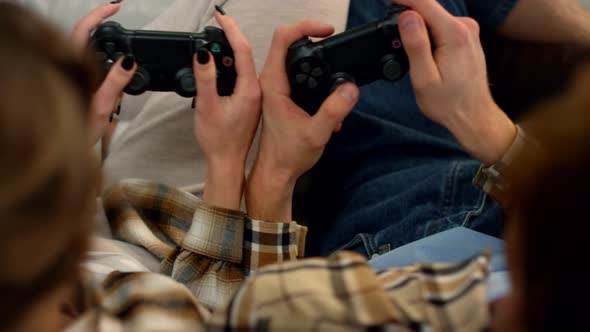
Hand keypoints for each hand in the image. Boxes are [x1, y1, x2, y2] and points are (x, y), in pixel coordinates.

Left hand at [71, 2, 136, 145]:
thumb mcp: (103, 105)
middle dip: (105, 30)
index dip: (99, 16)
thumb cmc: (78, 130)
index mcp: (72, 66)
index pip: (83, 30)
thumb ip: (116, 81)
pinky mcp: (77, 82)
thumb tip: (128, 61)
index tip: (116, 8)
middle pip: (86, 37)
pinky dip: (104, 62)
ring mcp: (72, 73)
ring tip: (122, 53)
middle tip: (120, 22)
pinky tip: (114, 75)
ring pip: (89, 52)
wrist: (68, 148)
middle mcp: (69, 67)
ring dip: (105, 49)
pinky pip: (90, 65)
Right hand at [192, 13, 261, 209]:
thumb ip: (205, 78)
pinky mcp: (249, 102)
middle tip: (217, 23)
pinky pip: (241, 76)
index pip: (242, 50)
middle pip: (245, 54)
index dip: (231, 30)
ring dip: (232, 49)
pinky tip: (222, 63)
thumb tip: (202, 53)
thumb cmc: (218, 140)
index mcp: (250, 89)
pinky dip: (232, 64)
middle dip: (231, 35)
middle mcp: (256, 90)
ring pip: (244, 65)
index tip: (220, 16)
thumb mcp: (206, 106)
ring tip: (218, 36)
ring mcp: (253, 97)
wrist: (227, 162)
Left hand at [247, 21, 359, 222]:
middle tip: (335, 44)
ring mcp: (277, 88)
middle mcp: (272, 82)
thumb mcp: (316, 133)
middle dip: (316, 42)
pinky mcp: (284, 96)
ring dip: (319, 63)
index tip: (326, 31)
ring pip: (298, 61)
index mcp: (273, 84)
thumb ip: (334, 110)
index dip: (306, 27)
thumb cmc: (287, 156)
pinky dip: (317, 79)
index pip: (283, 39)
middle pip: (291, 44)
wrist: (277, 172)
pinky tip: (331, 97)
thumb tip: (351, 88)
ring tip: (336, 74)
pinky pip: (301, 76)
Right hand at [395, 0, 515, 164]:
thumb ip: (416, 44)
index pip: (423, 3)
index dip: (401, 0)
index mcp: (454, 34)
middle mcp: (465, 27)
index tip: (385, 1)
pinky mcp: (465, 37)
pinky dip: (427, 36)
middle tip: (396, 43)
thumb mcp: (424, 78)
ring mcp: (467, 31)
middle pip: (427, 9)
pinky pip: (440, 27)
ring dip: (417, 30)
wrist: (473, 116)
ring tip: (411, 57)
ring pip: (433, 19)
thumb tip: (407, 16)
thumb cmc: (449, 103)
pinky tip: (423, 56)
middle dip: (407, 20)